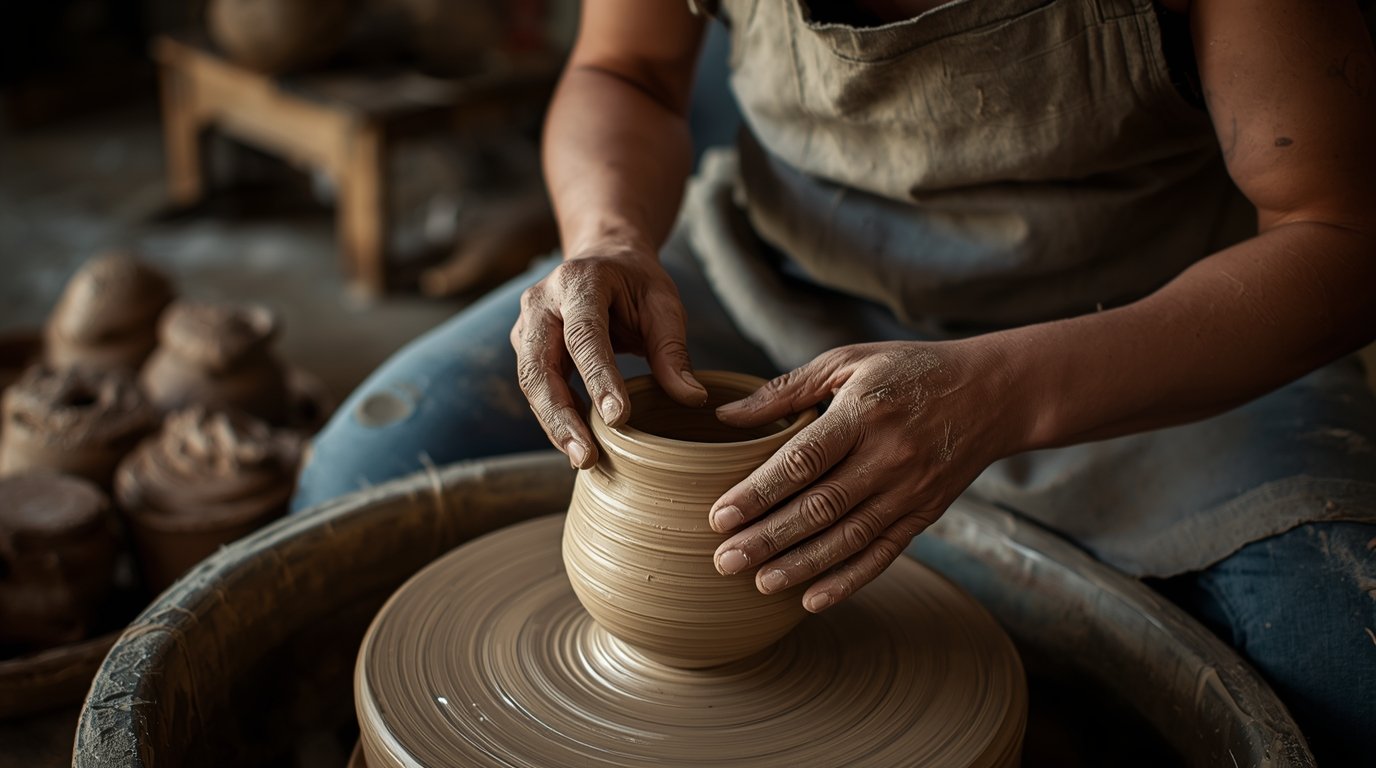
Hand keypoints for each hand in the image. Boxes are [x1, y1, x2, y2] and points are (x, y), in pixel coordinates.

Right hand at [511, 243, 707, 468]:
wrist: (602, 258)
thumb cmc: (636, 282)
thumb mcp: (664, 304)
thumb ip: (673, 350)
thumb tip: (691, 398)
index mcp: (579, 281)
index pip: (584, 334)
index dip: (598, 378)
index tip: (617, 418)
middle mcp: (542, 301)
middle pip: (539, 365)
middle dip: (561, 416)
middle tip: (587, 456)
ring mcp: (526, 325)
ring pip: (531, 383)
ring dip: (554, 425)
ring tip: (583, 459)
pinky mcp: (525, 347)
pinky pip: (536, 389)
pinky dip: (555, 419)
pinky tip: (576, 446)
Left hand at [709, 340, 1022, 612]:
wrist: (994, 393)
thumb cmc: (908, 371)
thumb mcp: (848, 362)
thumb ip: (786, 389)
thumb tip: (725, 416)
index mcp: (863, 414)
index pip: (802, 460)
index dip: (759, 492)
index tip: (719, 516)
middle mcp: (888, 457)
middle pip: (820, 507)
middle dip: (768, 539)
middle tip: (724, 560)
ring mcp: (910, 491)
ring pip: (848, 538)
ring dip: (800, 565)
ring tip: (757, 582)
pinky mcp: (925, 514)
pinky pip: (883, 554)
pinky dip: (848, 580)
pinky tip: (812, 599)